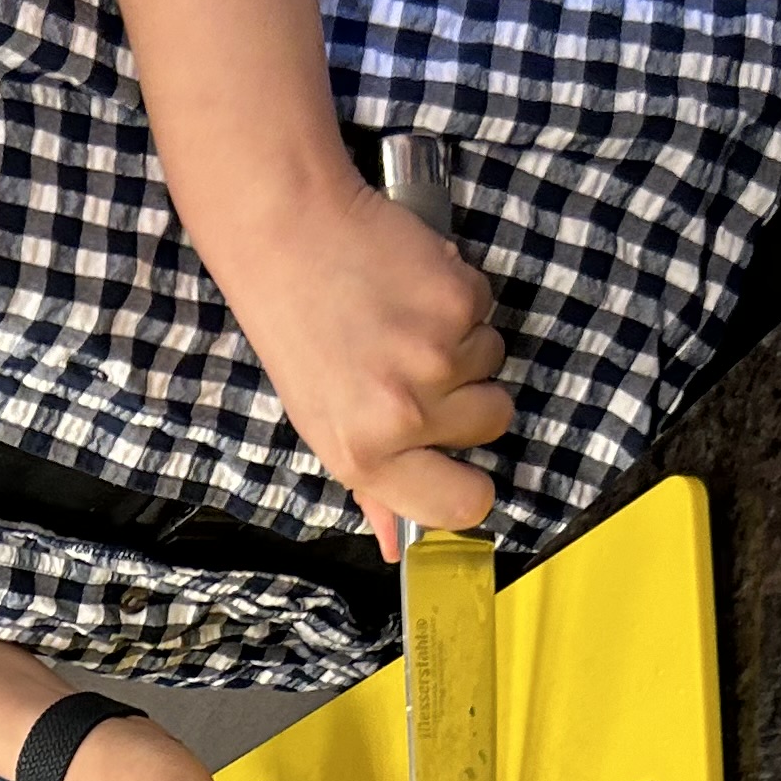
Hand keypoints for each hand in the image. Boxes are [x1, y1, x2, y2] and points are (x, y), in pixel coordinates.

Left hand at [219, 175, 509, 555]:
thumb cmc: (297, 329)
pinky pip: (487, 311)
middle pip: (492, 424)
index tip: (460, 465)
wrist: (286, 236)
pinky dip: (460, 298)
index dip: (471, 487)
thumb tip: (400, 544)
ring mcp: (435, 359)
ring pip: (494, 363)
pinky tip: (412, 289)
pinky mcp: (457, 302)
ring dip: (463, 343)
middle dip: (467, 396)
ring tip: (403, 323)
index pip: (461, 503)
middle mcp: (403, 415)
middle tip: (410, 366)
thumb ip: (371, 484)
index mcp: (364, 455)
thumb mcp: (321, 423)